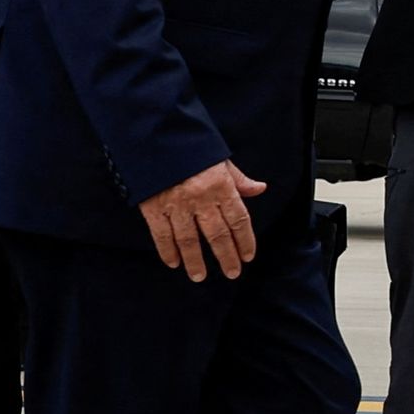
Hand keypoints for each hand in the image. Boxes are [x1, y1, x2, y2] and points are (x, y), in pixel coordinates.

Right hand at [139, 161, 266, 280]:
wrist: (157, 136)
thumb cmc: (191, 149)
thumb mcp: (220, 159)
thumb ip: (239, 179)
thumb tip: (259, 189)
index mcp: (220, 186)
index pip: (239, 220)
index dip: (245, 240)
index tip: (248, 256)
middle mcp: (200, 198)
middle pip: (217, 235)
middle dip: (226, 257)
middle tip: (231, 273)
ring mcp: (176, 205)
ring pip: (189, 240)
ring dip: (195, 261)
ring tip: (200, 276)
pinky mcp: (153, 207)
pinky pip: (162, 235)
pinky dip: (168, 251)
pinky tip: (174, 263)